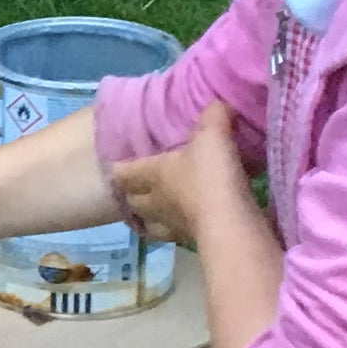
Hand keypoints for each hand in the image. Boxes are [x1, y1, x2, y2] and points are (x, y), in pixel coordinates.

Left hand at [110, 105, 252, 246]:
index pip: (122, 173)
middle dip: (131, 196)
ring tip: (155, 213)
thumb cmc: (211, 174)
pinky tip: (186, 225)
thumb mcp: (212, 135)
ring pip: (149, 226)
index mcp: (152, 174)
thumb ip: (213, 116)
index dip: (118, 169)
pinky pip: (176, 238)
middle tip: (136, 189)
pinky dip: (177, 231)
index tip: (116, 166)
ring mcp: (171, 226)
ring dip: (148, 219)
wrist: (230, 221)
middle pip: (132, 203)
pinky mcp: (191, 243)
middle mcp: (156, 202)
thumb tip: (218, 103)